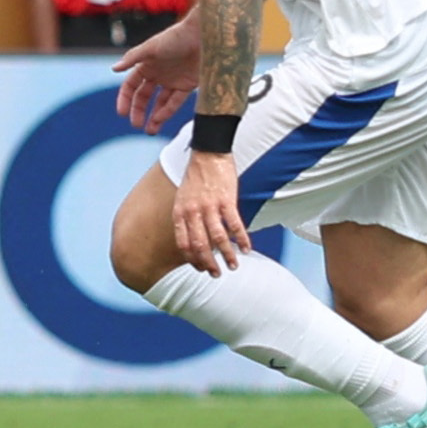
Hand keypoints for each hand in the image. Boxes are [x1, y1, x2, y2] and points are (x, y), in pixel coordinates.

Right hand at [112, 16, 200, 132]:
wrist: (204, 35)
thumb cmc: (176, 37)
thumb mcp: (151, 47)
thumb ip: (133, 58)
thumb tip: (114, 69)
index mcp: (146, 65)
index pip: (130, 86)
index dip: (125, 99)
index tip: (122, 113)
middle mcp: (158, 75)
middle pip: (143, 97)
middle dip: (138, 111)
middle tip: (135, 125)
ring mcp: (173, 81)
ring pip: (160, 103)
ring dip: (154, 117)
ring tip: (149, 131)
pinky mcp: (188, 85)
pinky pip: (176, 102)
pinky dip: (168, 111)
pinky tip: (160, 119)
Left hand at [173, 151, 249, 273]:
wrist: (208, 153)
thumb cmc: (195, 177)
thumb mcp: (182, 197)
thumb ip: (187, 217)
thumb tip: (196, 238)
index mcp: (180, 212)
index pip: (183, 243)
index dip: (192, 259)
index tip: (200, 268)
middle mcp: (193, 211)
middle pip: (200, 245)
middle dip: (208, 263)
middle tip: (216, 274)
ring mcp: (209, 206)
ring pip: (218, 238)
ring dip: (227, 255)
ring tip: (233, 266)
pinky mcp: (226, 200)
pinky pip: (235, 225)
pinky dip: (241, 239)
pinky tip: (246, 248)